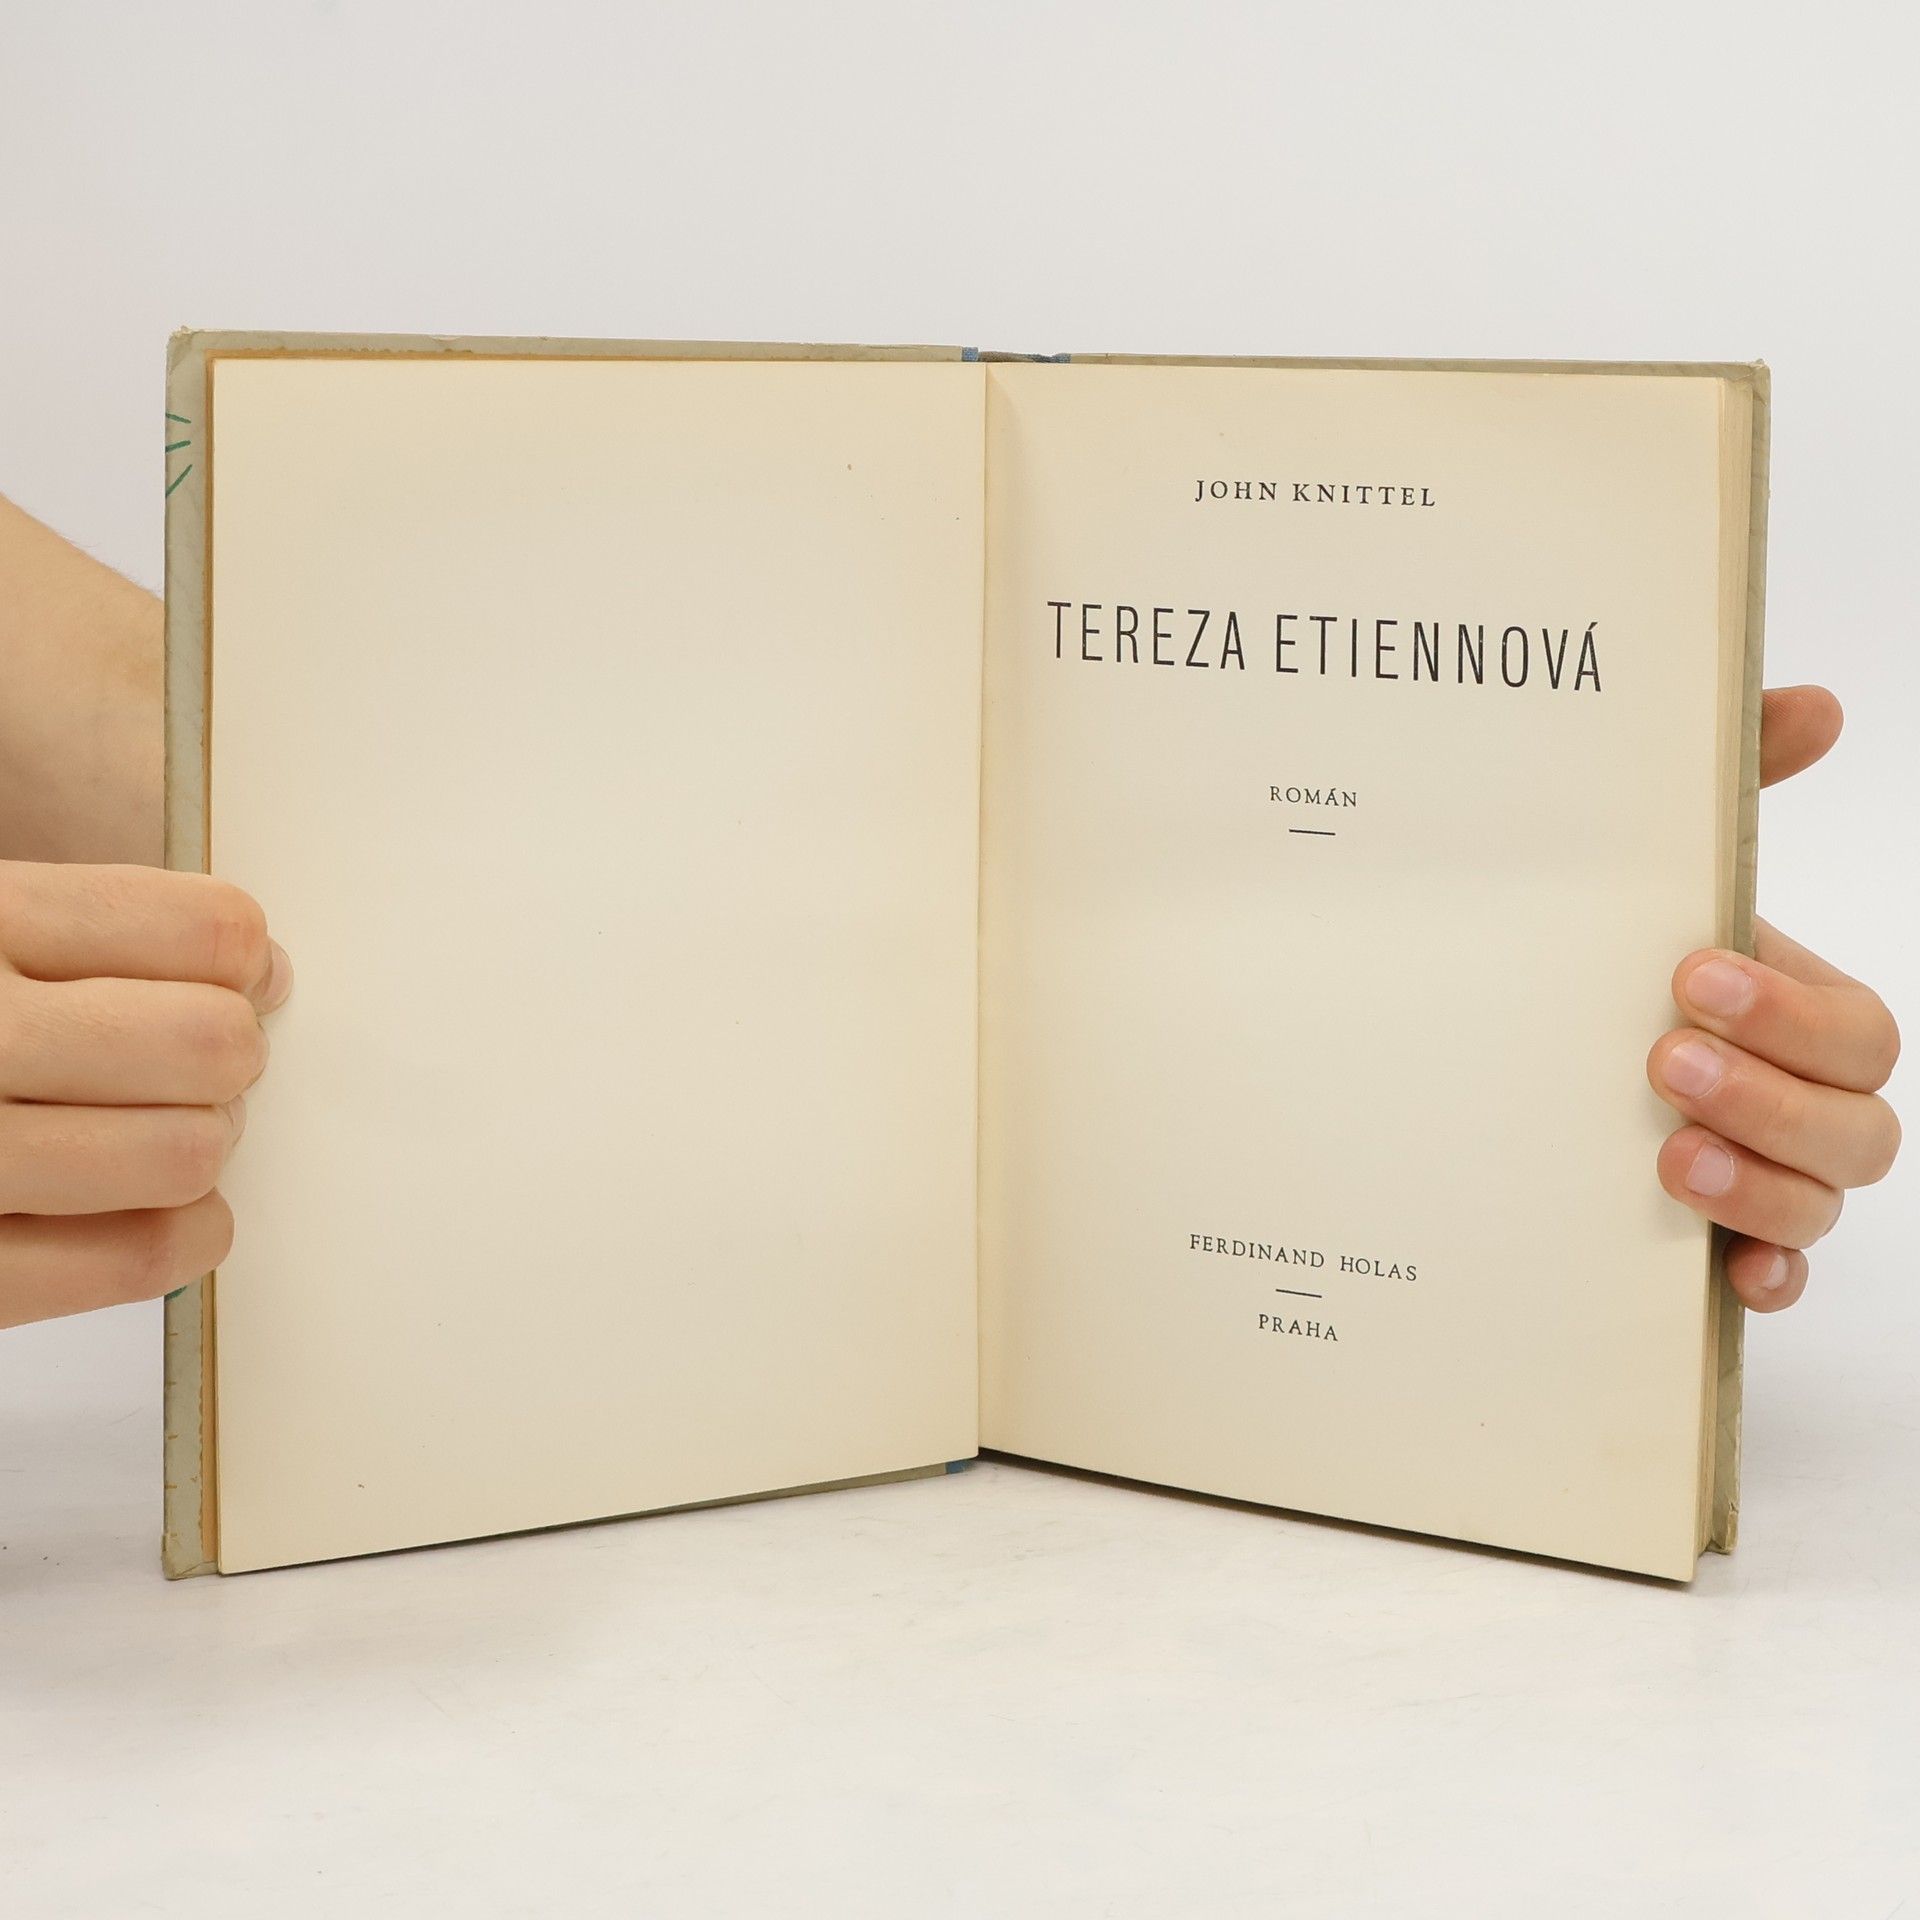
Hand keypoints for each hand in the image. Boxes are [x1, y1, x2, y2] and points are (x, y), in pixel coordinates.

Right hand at [0, 862, 290, 1327]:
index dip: (248, 962)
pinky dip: (181, 1238)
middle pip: (211, 1043)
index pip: (204, 933)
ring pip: (184, 1153)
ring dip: (200, 1147)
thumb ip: (82, 937)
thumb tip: (256, 969)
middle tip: (193, 1066)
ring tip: (160, 1134)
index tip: (246, 980)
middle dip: (227, 1057)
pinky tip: (166, 1214)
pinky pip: (133, 1259)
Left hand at [1649, 686, 1900, 1310]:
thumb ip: (1736, 784)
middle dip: (1770, 1097)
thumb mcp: (1657, 867)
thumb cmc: (1617, 952)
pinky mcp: (1715, 1240)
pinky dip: (1763, 1275)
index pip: (1858, 1033)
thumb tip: (1817, 705)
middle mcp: (1798, 1101)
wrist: (1521, 1035)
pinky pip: (1774, 1276)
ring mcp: (1764, 1177)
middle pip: (1859, 1129)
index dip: (1792, 1011)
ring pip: (1822, 1204)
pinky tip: (1727, 1271)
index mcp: (1800, 1014)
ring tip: (1666, 1158)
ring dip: (1759, 1187)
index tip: (1690, 972)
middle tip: (1662, 1062)